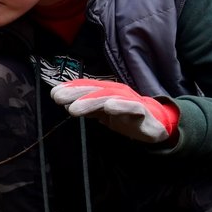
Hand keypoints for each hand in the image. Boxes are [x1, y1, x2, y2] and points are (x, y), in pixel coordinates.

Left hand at [50, 79, 179, 142]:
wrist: (157, 124)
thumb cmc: (127, 116)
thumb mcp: (103, 113)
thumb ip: (87, 108)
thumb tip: (65, 104)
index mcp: (107, 91)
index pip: (87, 87)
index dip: (71, 89)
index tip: (54, 93)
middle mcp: (118, 92)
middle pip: (95, 90)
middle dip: (76, 93)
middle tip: (58, 98)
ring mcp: (130, 100)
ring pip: (110, 97)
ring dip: (90, 101)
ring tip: (74, 108)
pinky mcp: (143, 112)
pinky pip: (132, 107)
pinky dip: (121, 106)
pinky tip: (109, 107)